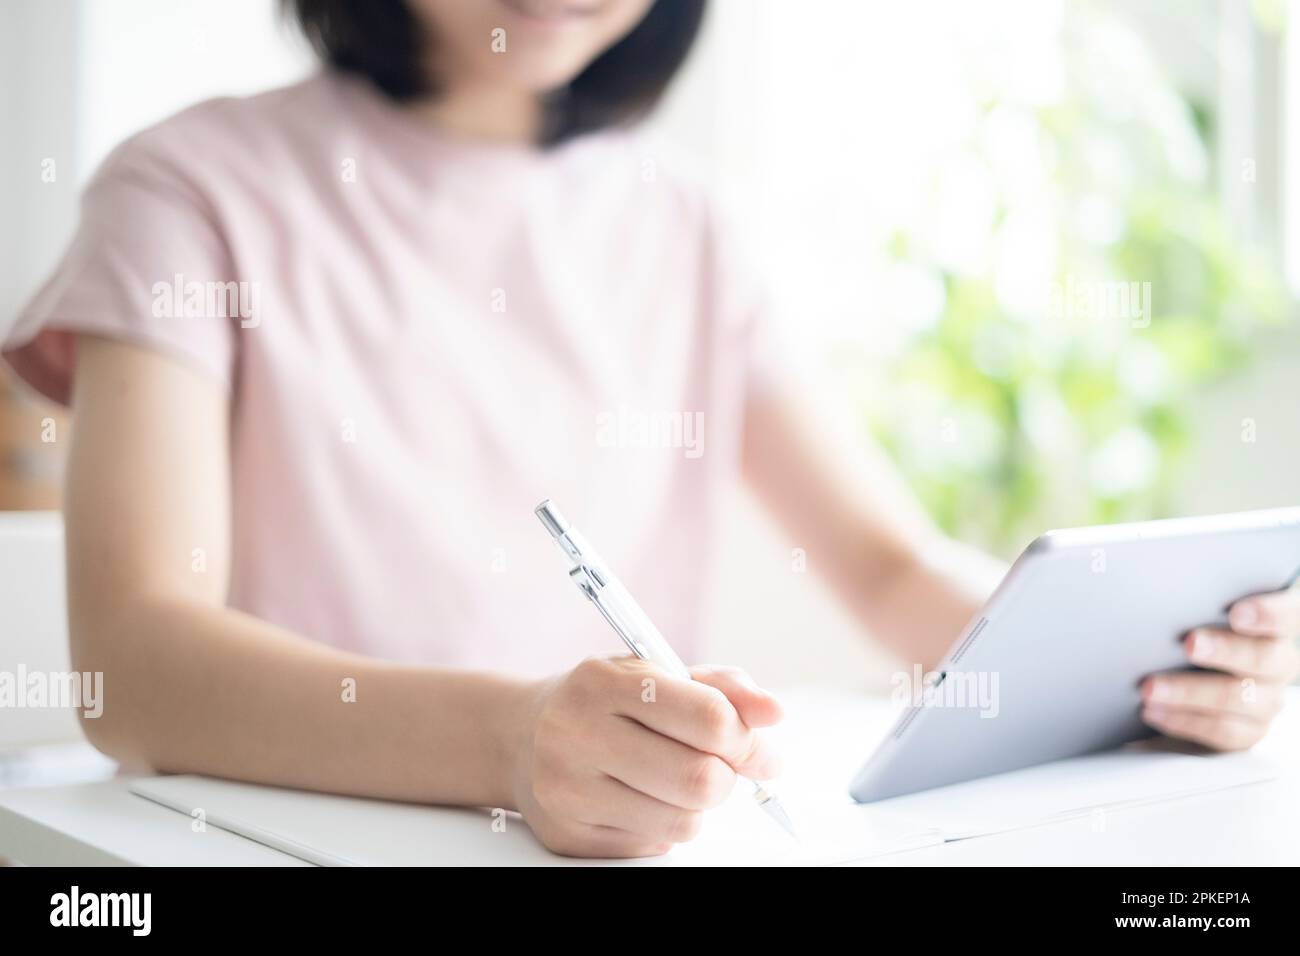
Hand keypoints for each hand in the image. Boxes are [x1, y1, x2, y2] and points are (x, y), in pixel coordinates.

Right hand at [509, 656, 782, 857]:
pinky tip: (640, 798)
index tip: (755, 747)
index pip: (708, 718)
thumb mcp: (658, 673)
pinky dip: (664, 825)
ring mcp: (566, 789)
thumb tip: (774, 713)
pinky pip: (653, 845)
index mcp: (603, 681)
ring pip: (683, 822)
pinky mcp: (567, 835)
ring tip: (675, 780)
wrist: (521, 735)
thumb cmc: (605, 701)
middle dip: (727, 777)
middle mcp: (575, 732)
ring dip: (698, 806)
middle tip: (720, 766)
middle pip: (700, 779)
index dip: (747, 739)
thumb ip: (724, 689)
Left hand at [1141, 590, 1299, 749]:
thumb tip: (1157, 581)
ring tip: (1150, 687)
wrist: (1176, 674)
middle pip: (1266, 657)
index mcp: (1275, 624)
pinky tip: (1153, 711)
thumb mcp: (1195, 609)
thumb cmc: (1187, 626)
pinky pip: (1222, 731)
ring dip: (1190, 692)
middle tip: (1189, 644)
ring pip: (1240, 699)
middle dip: (1225, 650)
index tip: (1237, 613)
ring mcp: (1267, 699)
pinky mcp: (1247, 730)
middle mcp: (1280, 661)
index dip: (1268, 614)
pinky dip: (1184, 720)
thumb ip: (1194, 599)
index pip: (1287, 615)